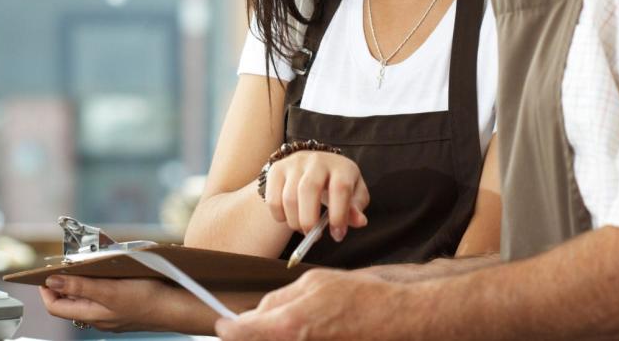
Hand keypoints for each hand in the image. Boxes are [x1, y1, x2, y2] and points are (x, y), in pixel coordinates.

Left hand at [39, 274, 241, 334]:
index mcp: (92, 314)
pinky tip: (111, 271)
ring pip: (88, 297)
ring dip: (84, 280)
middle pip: (71, 300)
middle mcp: (99, 317)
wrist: (177, 307)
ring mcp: (113, 314)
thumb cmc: (148, 299)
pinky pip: (104, 295)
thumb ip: (80, 285)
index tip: (43, 272)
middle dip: (65, 281)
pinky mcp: (125, 307)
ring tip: (88, 263)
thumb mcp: (110, 290)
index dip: (46, 289)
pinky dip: (100, 282)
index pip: (56, 305)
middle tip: (67, 262)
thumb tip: (53, 281)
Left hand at [215, 269, 416, 340]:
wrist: (397, 319)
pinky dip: (291, 338)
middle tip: (248, 325)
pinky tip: (302, 330)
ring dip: (271, 336)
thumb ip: (281, 298)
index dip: (228, 328)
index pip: (241, 334)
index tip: (221, 324)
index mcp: (288, 326)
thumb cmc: (361, 296)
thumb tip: (260, 311)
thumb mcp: (315, 282)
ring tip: (284, 323)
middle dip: (250, 334)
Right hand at [264, 151, 369, 240]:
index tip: (337, 234)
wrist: (316, 166)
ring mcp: (294, 163)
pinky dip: (279, 216)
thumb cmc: (338, 185)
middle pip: (309, 188)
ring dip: (294, 221)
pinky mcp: (277, 169)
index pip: (340, 188)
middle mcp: (317, 160)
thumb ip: (356, 209)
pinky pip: (272, 199)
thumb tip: (360, 222)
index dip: (338, 214)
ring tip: (303, 228)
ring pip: (289, 197)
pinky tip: (289, 218)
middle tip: (312, 235)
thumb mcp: (354, 195)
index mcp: (341, 166)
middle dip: (309, 219)